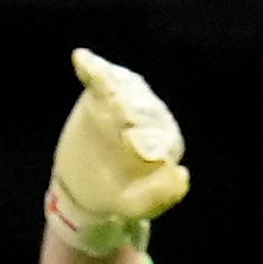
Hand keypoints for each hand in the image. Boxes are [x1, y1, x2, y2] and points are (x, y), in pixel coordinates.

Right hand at [47, 50, 189, 254]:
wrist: (87, 186)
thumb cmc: (117, 195)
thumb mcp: (136, 204)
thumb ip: (159, 195)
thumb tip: (182, 174)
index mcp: (165, 143)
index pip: (160, 136)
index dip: (147, 140)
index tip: (133, 146)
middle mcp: (151, 118)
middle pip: (142, 108)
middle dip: (130, 108)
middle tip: (115, 109)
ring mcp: (127, 102)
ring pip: (122, 89)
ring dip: (112, 83)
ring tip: (99, 78)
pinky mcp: (102, 93)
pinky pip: (99, 77)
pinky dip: (92, 68)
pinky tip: (81, 59)